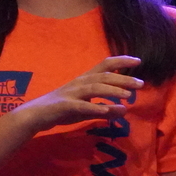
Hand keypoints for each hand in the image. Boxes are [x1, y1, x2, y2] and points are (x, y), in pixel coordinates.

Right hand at [15, 55, 142, 132]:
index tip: (138, 61)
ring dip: (111, 91)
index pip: (105, 65)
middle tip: (140, 84)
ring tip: (127, 96)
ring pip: (94, 88)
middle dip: (123, 79)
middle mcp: (80, 82)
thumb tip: (125, 110)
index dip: (121, 61)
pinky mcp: (64, 106)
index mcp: (85, 80)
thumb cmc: (62, 110)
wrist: (36, 115)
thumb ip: (105, 109)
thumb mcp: (87, 110)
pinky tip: (105, 111)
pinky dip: (93, 107)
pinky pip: (81, 106)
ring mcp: (71, 93)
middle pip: (103, 77)